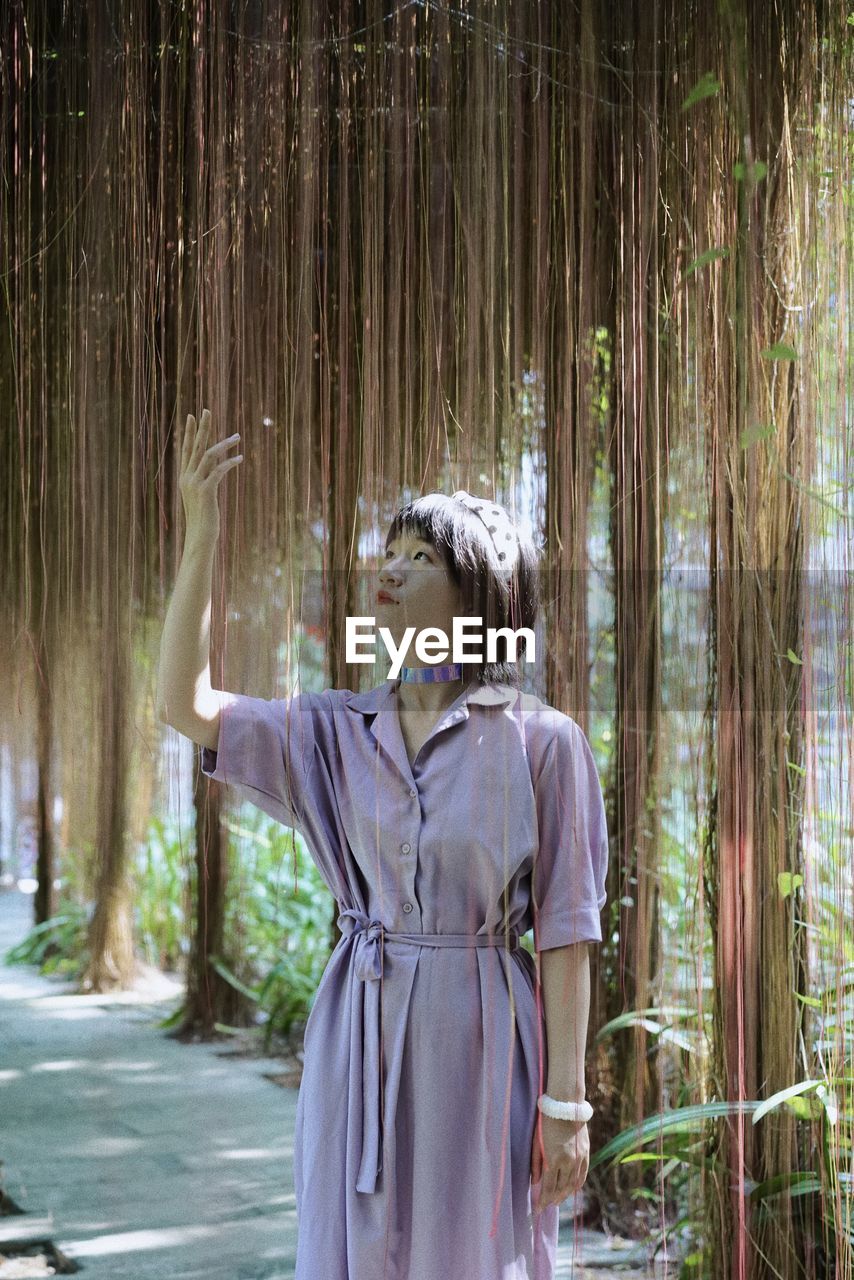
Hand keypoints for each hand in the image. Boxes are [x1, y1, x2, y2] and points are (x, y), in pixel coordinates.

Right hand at [179, 407, 241, 543]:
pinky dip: (230, 463)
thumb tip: (216, 464)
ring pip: (208, 455)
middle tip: (207, 410)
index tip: (193, 415)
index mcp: (185, 477)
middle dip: (202, 427)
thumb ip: (207, 478)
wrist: (200, 537)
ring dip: (224, 444)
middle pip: (195, 446)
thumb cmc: (204, 518)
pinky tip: (241, 458)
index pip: (187, 449)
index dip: (189, 432)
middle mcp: (187, 477)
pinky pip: (219, 470)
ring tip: (237, 436)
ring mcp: (195, 484)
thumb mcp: (203, 495)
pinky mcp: (206, 491)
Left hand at [531, 1113, 589, 1210]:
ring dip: (564, 1194)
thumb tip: (535, 1182)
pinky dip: (576, 1185)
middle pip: (561, 1188)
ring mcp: (579, 1158)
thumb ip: (536, 1164)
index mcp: (554, 1159)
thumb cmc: (546, 1121)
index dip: (542, 1201)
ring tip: (557, 1200)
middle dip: (553, 1199)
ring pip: (572, 1184)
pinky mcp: (586, 1153)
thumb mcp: (536, 1142)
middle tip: (546, 1206)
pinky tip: (571, 1189)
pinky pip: (582, 1175)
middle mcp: (568, 1161)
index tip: (537, 1210)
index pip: (548, 1187)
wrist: (565, 1105)